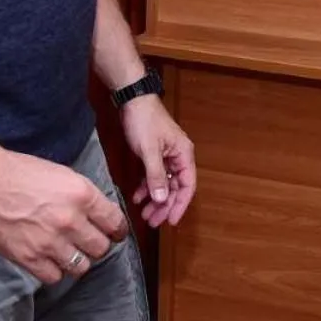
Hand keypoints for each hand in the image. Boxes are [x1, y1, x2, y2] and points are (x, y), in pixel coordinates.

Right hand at [0, 146, 127, 283]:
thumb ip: (84, 196)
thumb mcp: (64, 174)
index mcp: (82, 194)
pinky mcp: (29, 257)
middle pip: (101, 248)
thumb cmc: (22, 173)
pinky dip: (55, 270)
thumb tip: (101, 214)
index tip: (115, 233)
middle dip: (98, 245)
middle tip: (89, 242)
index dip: (118, 230)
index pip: (115, 223)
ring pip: (81, 266)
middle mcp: (69, 219)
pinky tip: (50, 258)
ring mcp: (49, 241)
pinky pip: (55, 276)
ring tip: (69, 251)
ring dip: (78, 260)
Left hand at [121, 95, 195, 227]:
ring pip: (164, 184)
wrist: (132, 99)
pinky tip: (137, 197)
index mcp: (184, 154)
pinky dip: (146, 187)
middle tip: (152, 222)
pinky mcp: (154, 154)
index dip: (180, 205)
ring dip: (155, 199)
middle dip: (164, 206)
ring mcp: (166, 155)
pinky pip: (154, 176)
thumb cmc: (144, 122)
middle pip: (175, 187)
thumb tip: (162, 200)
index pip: (188, 186)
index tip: (171, 222)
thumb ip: (156, 176)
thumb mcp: (149, 151)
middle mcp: (178, 156)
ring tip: (143, 214)